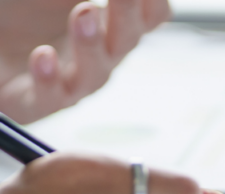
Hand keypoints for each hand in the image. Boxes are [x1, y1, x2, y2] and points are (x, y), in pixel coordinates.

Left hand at [0, 0, 171, 123]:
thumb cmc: (20, 16)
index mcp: (109, 24)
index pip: (151, 15)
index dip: (152, 2)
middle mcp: (98, 54)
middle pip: (127, 40)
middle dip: (126, 14)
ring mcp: (71, 80)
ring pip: (95, 71)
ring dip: (91, 44)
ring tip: (84, 13)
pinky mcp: (36, 101)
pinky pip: (50, 96)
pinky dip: (48, 77)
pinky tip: (43, 55)